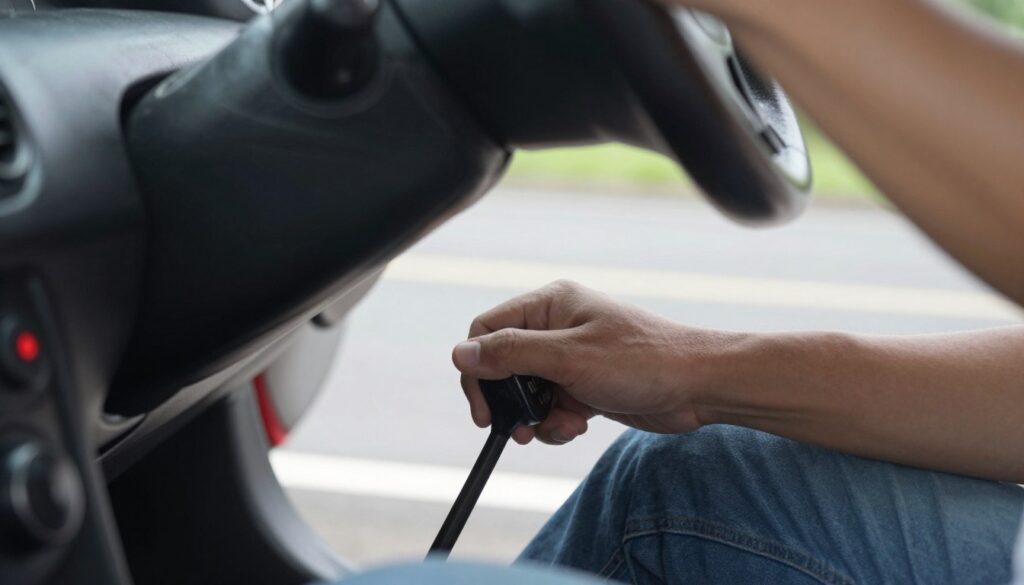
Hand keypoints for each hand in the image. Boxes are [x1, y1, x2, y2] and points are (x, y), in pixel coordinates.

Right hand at [452, 281, 725, 444]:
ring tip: (557, 426)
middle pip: (503, 363)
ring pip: (526, 391)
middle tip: (513, 428)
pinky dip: (557, 422)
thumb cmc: (641, 361)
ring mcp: (571, 357)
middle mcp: (557, 326)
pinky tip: (577, 426)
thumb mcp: (568, 358)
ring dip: (534, 416)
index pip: (488, 330)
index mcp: (550, 304)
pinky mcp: (585, 385)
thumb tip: (460, 353)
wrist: (698, 387)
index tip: (484, 407)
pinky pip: (551, 406)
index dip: (478, 368)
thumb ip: (511, 354)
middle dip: (508, 399)